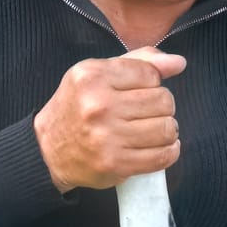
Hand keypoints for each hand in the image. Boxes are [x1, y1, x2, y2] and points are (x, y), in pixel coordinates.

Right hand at [34, 46, 185, 194]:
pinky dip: (169, 151)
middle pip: (163, 101)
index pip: (150, 74)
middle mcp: (98, 105)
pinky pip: (163, 156)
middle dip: (161, 106)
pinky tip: (160, 146)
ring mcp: (107, 137)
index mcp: (92, 76)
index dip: (151, 83)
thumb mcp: (98, 73)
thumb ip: (139, 62)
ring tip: (153, 130)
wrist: (47, 149)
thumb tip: (178, 63)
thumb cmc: (78, 107)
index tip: (138, 92)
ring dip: (166, 129)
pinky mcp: (116, 164)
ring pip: (167, 128)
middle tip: (147, 113)